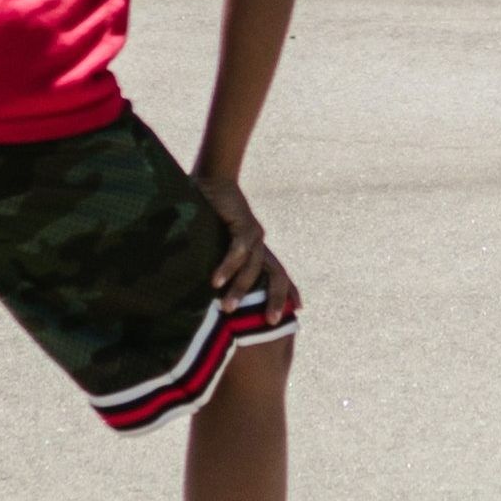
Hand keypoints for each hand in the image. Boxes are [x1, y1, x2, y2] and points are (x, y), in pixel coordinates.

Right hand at [193, 171, 300, 325]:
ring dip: (240, 289)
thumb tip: (202, 287)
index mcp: (256, 247)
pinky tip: (215, 282)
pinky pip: (238, 251)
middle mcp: (259, 242)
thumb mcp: (215, 241)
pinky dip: (227, 267)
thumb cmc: (209, 211)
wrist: (213, 178)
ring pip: (253, 268)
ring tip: (227, 308)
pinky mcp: (243, 223)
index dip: (289, 291)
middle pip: (277, 275)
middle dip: (276, 299)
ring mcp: (254, 234)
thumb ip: (216, 260)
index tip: (297, 311)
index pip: (278, 272)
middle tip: (271, 323)